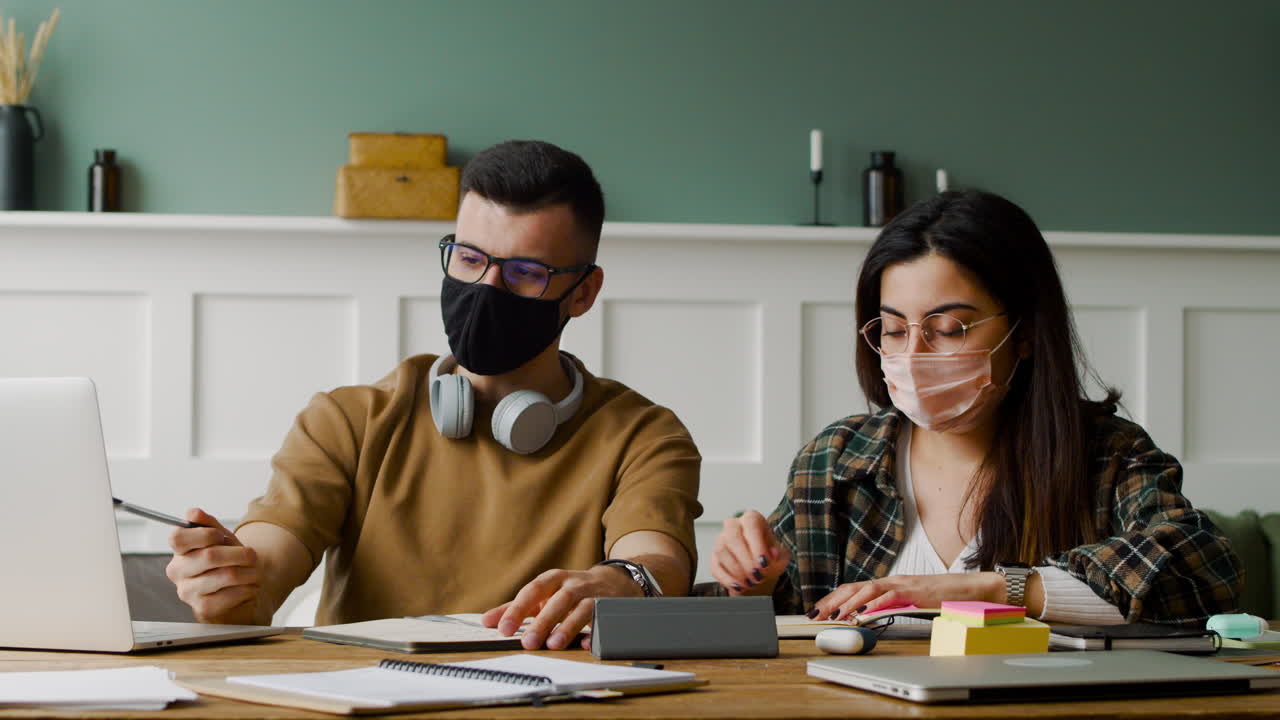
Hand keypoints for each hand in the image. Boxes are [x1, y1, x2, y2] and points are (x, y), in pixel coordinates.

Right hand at [165, 508, 261, 623]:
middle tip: (252, 555)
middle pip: (209, 556)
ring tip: (255, 572)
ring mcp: (187, 592)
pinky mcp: (202, 608)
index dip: (204, 534)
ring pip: (226, 575)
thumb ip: (208, 523)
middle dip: (239, 553)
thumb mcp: (220, 538)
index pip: (178, 538)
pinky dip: (247, 589)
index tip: (220, 536)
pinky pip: (230, 595)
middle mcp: (178, 572)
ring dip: (249, 572)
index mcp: (179, 551)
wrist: (235, 588)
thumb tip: (193, 513)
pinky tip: (249, 586)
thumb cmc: (226, 560)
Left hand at [481, 566, 642, 650]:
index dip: (518, 609)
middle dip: (542, 622)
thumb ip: (516, 607)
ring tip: (553, 645)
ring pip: (580, 609)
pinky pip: (602, 620)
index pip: (532, 592)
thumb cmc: (568, 590)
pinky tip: (585, 645)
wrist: (610, 582)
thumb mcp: (543, 594)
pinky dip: (594, 633)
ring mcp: (592, 596)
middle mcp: (572, 585)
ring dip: (567, 627)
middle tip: (528, 643)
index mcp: (552, 580)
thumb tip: (487, 621)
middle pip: (557, 601)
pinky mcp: (608, 608)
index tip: (504, 629)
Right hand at [709, 510, 789, 595]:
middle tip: (757, 576)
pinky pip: (716, 567)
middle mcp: (734, 526)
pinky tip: (740, 586)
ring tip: (751, 583)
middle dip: (745, 559)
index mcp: (752, 519)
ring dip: (737, 570)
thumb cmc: (769, 558)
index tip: (764, 563)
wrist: (759, 571)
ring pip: (722, 551)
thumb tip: (772, 554)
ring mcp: (721, 541)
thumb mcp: (781, 556)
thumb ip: (778, 555)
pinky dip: (728, 579)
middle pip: (733, 537)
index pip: (751, 525)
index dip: (757, 545)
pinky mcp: (714, 558)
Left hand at [810, 573, 1003, 620]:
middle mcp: (892, 580)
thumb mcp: (910, 603)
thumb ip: (891, 607)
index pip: (854, 589)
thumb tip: (868, 618)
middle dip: (832, 602)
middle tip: (815, 615)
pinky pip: (890, 597)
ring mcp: (903, 584)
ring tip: (834, 616)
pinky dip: (874, 606)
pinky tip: (863, 614)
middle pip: (854, 587)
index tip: (817, 611)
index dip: (833, 599)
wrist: (970, 588)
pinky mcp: (915, 591)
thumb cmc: (942, 597)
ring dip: (848, 604)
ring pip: (868, 590)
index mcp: (888, 584)